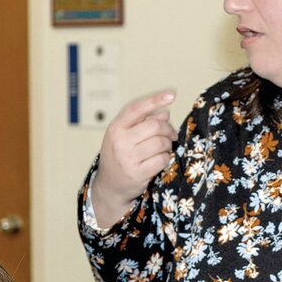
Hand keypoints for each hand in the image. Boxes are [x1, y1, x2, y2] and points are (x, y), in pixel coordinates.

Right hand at [89, 89, 178, 228]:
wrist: (109, 185)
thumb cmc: (118, 156)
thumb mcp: (124, 136)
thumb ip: (142, 123)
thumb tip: (164, 113)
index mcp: (116, 128)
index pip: (137, 109)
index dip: (155, 100)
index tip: (171, 95)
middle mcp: (120, 141)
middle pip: (155, 126)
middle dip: (167, 129)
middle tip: (171, 135)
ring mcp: (128, 158)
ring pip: (161, 143)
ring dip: (167, 145)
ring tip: (163, 148)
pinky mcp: (138, 173)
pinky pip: (162, 159)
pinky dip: (165, 158)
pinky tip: (160, 159)